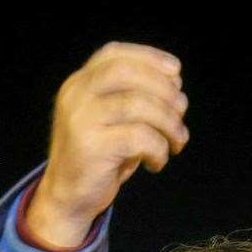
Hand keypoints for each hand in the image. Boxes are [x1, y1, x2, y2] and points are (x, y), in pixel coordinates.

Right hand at [27, 42, 188, 247]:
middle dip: (164, 90)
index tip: (176, 72)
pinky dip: (159, 149)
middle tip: (181, 113)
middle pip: (128, 73)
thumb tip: (176, 88)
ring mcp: (81, 119)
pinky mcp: (92, 146)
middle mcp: (76, 95)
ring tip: (177, 143)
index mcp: (79, 84)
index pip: (113, 54)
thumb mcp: (114, 122)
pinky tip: (156, 163)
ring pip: (139, 105)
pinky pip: (140, 138)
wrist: (69, 197)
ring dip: (169, 123)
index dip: (148, 57)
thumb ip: (135, 100)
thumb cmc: (101, 159)